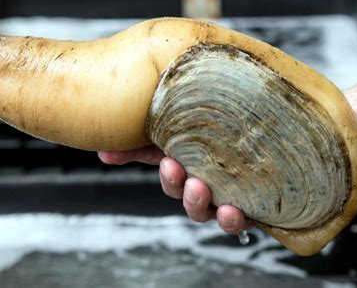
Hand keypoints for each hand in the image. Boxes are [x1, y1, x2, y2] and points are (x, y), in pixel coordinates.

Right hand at [98, 146, 253, 233]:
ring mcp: (226, 198)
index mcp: (187, 172)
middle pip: (191, 202)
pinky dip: (236, 220)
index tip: (170, 163)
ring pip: (212, 213)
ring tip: (215, 198)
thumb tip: (102, 153)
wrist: (253, 135)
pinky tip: (235, 211)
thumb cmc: (205, 137)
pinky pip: (244, 220)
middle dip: (188, 194)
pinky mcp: (251, 205)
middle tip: (190, 179)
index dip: (171, 179)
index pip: (173, 182)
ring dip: (208, 207)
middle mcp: (205, 189)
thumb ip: (138, 146)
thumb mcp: (170, 136)